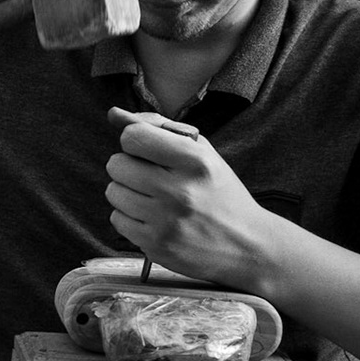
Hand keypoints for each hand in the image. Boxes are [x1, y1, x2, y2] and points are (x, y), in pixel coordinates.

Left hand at [103, 106, 278, 289]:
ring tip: (152, 197)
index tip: (146, 149)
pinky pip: (117, 219)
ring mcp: (166, 221)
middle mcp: (179, 191)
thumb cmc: (220, 192)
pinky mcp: (155, 246)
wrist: (246, 245)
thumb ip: (159, 128)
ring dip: (127, 191)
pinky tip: (152, 217)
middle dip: (128, 166)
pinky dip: (129, 216)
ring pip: (113, 192)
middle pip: (116, 164)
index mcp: (195, 161)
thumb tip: (114, 114)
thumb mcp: (202, 152)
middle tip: (150, 175)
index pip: (133, 137)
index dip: (134, 140)